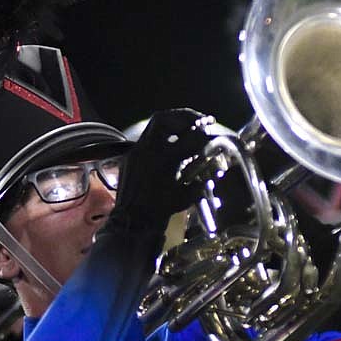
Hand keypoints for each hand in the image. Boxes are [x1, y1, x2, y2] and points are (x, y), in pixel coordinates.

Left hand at [105, 108, 210, 235]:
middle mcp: (148, 150)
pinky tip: (168, 148)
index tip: (211, 130)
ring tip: (184, 131)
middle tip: (197, 121)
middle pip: (164, 119)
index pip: (190, 137)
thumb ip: (199, 178)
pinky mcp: (129, 157)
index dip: (203, 133)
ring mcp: (135, 152)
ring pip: (153, 127)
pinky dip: (160, 140)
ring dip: (171, 126)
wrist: (132, 223)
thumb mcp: (186, 195)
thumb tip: (212, 168)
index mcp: (165, 159)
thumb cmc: (161, 212)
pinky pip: (145, 141)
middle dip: (183, 117)